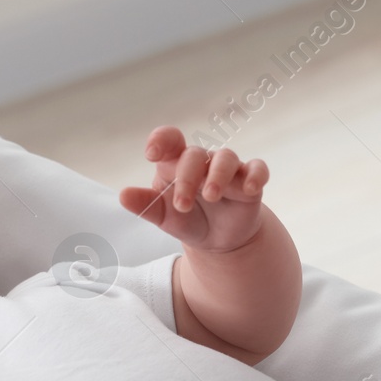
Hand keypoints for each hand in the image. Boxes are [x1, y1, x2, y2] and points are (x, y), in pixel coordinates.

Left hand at [119, 126, 269, 252]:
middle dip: (188, 178)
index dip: (161, 140)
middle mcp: (203, 161)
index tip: (151, 154)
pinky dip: (255, 175)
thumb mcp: (164, 217)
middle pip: (195, 155)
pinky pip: (258, 168)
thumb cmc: (188, 220)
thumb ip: (145, 205)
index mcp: (176, 163)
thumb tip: (123, 195)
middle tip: (182, 205)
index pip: (170, 139)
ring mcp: (229, 169)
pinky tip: (249, 188)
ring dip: (218, 175)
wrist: (218, 241)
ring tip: (211, 195)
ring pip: (226, 157)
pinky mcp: (250, 181)